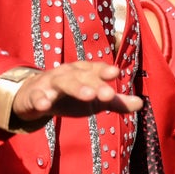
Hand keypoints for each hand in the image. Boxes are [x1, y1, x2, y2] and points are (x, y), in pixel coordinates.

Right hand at [11, 60, 142, 122]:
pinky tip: (45, 104)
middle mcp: (67, 73)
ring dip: (75, 87)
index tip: (116, 73)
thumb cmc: (69, 95)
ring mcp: (49, 83)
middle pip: (81, 75)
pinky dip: (40, 98)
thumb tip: (141, 103)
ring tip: (88, 96)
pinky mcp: (34, 95)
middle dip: (94, 83)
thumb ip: (115, 102)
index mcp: (82, 72)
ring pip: (62, 82)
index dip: (103, 70)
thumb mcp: (93, 99)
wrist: (32, 96)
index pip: (94, 69)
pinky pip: (36, 96)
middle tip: (107, 94)